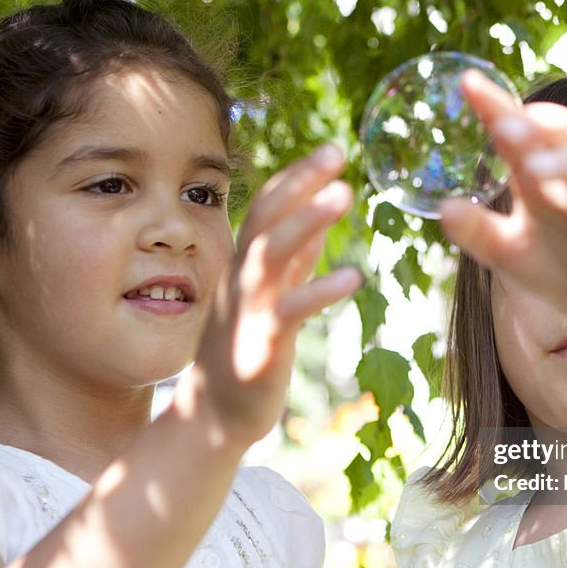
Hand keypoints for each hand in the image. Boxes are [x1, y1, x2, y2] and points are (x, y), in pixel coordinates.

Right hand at [178, 144, 360, 449]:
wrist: (213, 417)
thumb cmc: (246, 351)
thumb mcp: (270, 296)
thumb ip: (294, 259)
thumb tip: (320, 219)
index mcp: (246, 266)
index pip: (268, 207)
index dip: (298, 177)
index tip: (333, 150)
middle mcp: (241, 280)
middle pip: (266, 218)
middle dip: (299, 182)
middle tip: (337, 152)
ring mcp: (247, 311)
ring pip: (270, 255)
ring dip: (306, 221)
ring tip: (343, 194)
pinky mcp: (260, 346)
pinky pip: (289, 311)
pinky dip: (319, 291)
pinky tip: (353, 278)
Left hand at [439, 70, 566, 337]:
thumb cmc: (551, 267)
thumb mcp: (506, 251)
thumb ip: (476, 231)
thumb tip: (444, 209)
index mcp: (543, 178)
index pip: (522, 132)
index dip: (498, 107)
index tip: (468, 84)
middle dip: (540, 125)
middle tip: (503, 125)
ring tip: (536, 171)